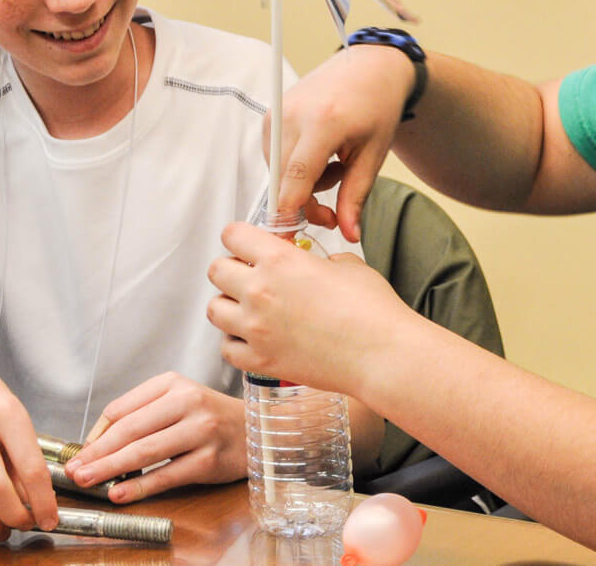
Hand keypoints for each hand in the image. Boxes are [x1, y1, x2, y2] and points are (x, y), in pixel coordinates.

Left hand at [61, 373, 245, 501]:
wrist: (256, 430)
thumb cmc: (210, 417)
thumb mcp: (177, 401)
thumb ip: (140, 415)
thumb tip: (97, 443)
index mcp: (172, 384)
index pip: (122, 408)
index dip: (97, 434)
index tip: (81, 453)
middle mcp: (187, 401)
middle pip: (130, 430)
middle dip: (97, 453)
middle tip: (76, 470)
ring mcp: (200, 430)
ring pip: (145, 451)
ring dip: (111, 469)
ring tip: (89, 480)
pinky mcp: (209, 459)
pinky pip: (166, 475)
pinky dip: (139, 486)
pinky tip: (120, 494)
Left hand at [207, 221, 418, 395]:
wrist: (382, 355)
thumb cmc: (373, 310)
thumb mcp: (348, 266)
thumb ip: (318, 261)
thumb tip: (314, 266)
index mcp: (280, 259)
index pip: (233, 235)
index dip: (241, 238)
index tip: (250, 246)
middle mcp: (260, 290)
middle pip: (216, 270)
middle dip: (232, 270)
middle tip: (251, 278)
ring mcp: (256, 328)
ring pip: (214, 309)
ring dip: (229, 306)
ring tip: (250, 310)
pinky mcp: (260, 361)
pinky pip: (227, 348)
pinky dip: (237, 343)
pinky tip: (255, 339)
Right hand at [273, 45, 417, 241]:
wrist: (370, 67)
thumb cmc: (377, 105)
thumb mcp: (373, 155)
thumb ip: (356, 197)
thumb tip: (348, 234)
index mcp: (323, 122)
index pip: (296, 178)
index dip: (291, 213)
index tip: (291, 237)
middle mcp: (293, 114)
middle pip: (283, 181)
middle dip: (305, 204)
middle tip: (333, 211)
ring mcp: (278, 112)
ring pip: (278, 173)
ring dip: (302, 184)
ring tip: (333, 166)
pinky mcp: (272, 113)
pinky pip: (275, 157)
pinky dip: (294, 167)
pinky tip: (318, 154)